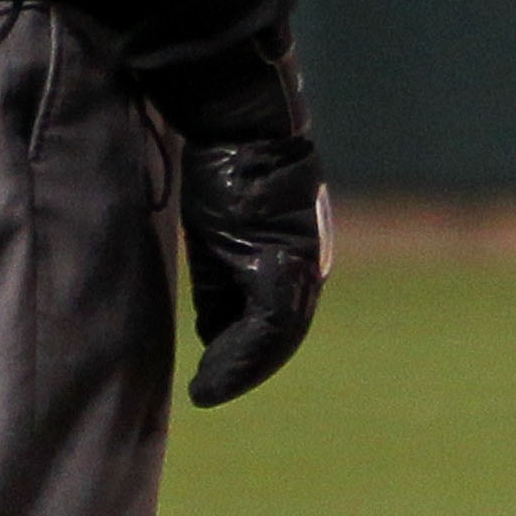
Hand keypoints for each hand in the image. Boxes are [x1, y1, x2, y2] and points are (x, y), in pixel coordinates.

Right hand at [154, 41, 328, 406]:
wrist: (238, 125)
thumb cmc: (225, 172)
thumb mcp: (218, 236)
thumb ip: (221, 283)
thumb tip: (216, 332)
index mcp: (294, 258)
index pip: (280, 317)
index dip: (250, 352)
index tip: (218, 376)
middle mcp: (306, 263)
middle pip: (284, 332)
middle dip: (247, 366)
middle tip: (211, 390)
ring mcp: (300, 261)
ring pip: (280, 334)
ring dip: (242, 367)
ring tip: (209, 390)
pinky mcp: (284, 257)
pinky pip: (270, 320)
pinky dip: (242, 353)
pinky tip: (215, 372)